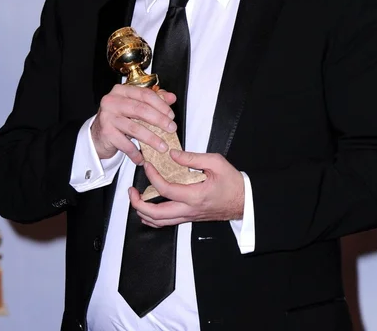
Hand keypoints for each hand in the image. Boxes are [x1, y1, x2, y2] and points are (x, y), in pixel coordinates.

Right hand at [91, 85, 176, 162]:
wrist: (97, 135)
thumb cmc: (119, 118)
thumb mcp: (135, 106)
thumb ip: (153, 100)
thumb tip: (171, 97)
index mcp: (121, 91)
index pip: (144, 94)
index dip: (161, 105)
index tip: (171, 115)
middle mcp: (112, 101)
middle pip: (141, 110)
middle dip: (160, 120)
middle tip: (171, 129)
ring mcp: (107, 117)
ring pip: (135, 128)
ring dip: (152, 139)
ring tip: (163, 146)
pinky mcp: (106, 133)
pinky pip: (125, 145)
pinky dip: (136, 153)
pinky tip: (143, 158)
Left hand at [130, 150, 244, 226]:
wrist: (244, 201)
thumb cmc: (232, 182)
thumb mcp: (216, 162)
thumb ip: (192, 158)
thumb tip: (172, 154)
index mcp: (195, 195)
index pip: (165, 189)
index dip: (152, 176)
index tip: (148, 165)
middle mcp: (189, 210)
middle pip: (156, 215)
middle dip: (138, 203)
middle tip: (131, 190)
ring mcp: (188, 216)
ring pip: (159, 222)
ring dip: (143, 212)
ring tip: (136, 198)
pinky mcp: (189, 217)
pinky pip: (167, 222)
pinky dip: (153, 217)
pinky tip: (149, 207)